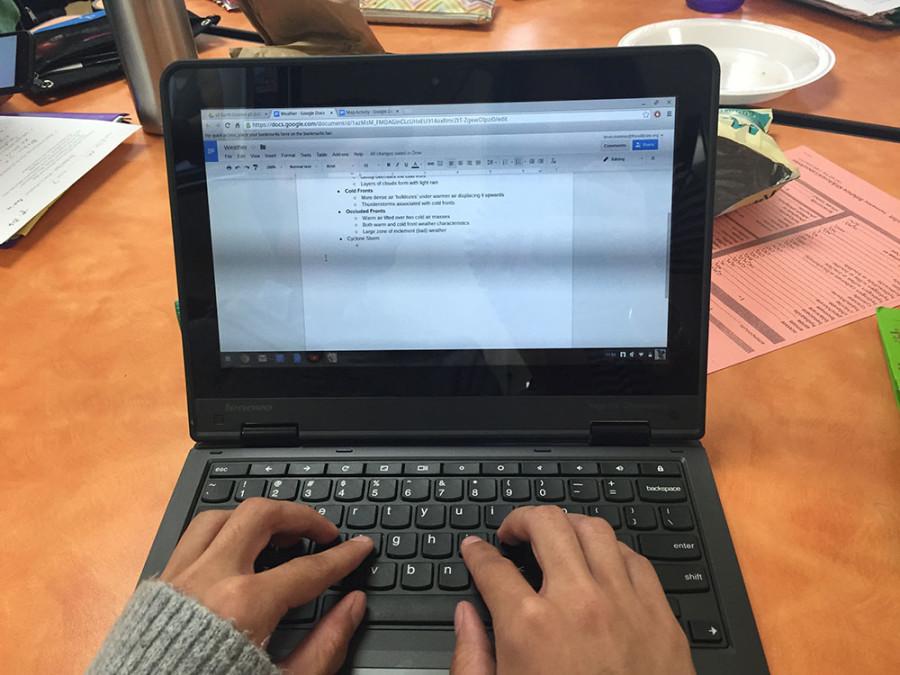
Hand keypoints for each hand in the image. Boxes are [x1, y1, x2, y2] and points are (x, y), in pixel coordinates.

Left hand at [160, 498, 373, 673]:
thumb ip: (325, 644)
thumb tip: (353, 607)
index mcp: (245, 605)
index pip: (308, 569)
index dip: (342, 557)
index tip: (360, 547)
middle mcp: (210, 578)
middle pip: (260, 516)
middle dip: (299, 515)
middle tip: (321, 531)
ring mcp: (179, 577)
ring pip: (220, 516)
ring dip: (256, 518)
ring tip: (279, 533)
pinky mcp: (158, 586)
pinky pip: (191, 538)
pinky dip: (221, 532)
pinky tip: (237, 548)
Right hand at [451, 506, 695, 674]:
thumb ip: (471, 657)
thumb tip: (465, 616)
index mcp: (529, 627)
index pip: (492, 567)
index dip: (477, 553)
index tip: (476, 549)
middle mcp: (578, 603)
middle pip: (546, 525)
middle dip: (520, 519)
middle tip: (512, 533)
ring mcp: (625, 605)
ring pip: (594, 530)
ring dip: (567, 526)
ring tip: (555, 537)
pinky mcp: (661, 617)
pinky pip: (635, 559)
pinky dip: (612, 551)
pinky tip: (601, 562)